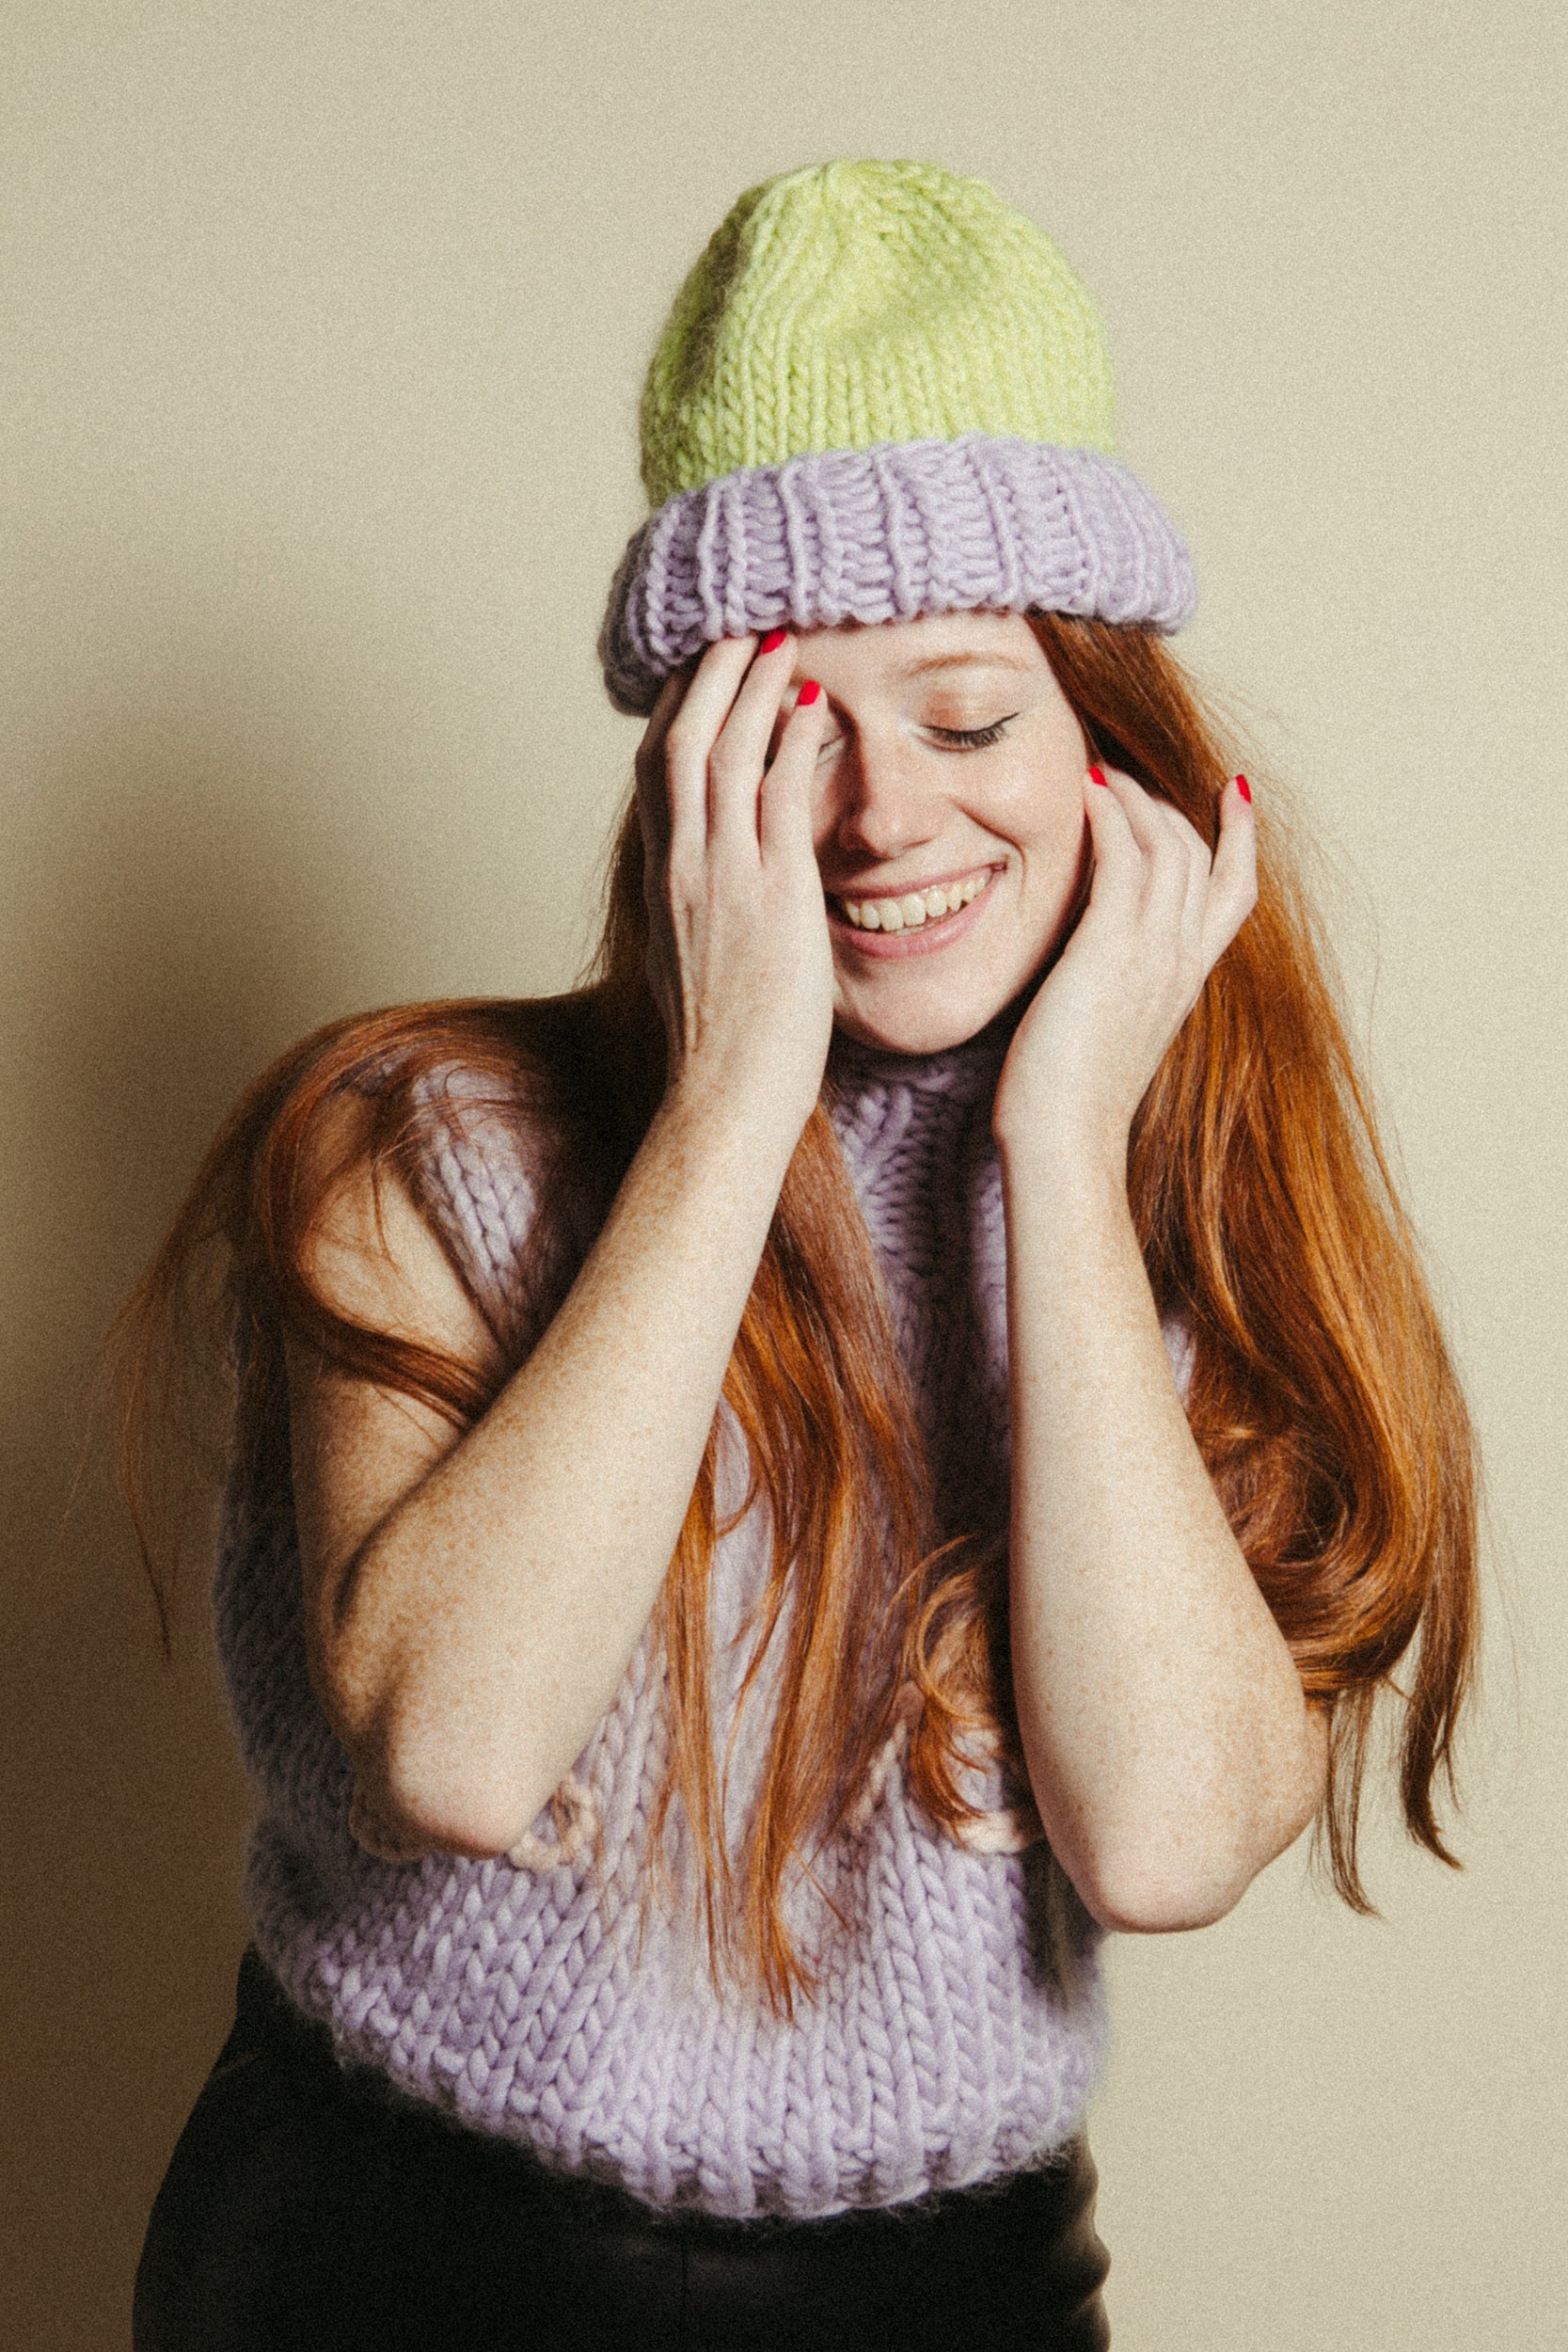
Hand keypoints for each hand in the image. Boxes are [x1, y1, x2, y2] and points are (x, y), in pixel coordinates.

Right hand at [634, 632, 833, 1143]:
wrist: (722, 1099)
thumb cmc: (721, 1053)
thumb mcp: (696, 968)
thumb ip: (704, 917)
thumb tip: (718, 901)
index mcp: (662, 884)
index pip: (654, 773)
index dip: (676, 711)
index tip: (700, 669)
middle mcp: (681, 870)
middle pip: (677, 742)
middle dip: (707, 676)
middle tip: (739, 627)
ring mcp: (722, 879)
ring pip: (720, 753)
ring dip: (751, 687)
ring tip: (781, 640)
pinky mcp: (772, 896)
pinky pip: (778, 795)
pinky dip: (792, 740)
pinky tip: (817, 705)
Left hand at [992, 766, 1256, 1165]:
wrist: (1065, 1143)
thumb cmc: (1068, 1104)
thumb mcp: (1107, 1034)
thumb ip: (1116, 991)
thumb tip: (1092, 970)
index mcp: (1186, 982)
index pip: (1234, 893)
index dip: (1240, 838)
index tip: (1233, 792)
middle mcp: (1180, 962)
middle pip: (1202, 857)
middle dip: (1173, 805)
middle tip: (1130, 776)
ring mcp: (1152, 954)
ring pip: (1168, 847)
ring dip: (1136, 799)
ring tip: (1101, 772)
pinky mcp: (1111, 950)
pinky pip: (1125, 859)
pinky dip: (1111, 815)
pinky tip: (1087, 789)